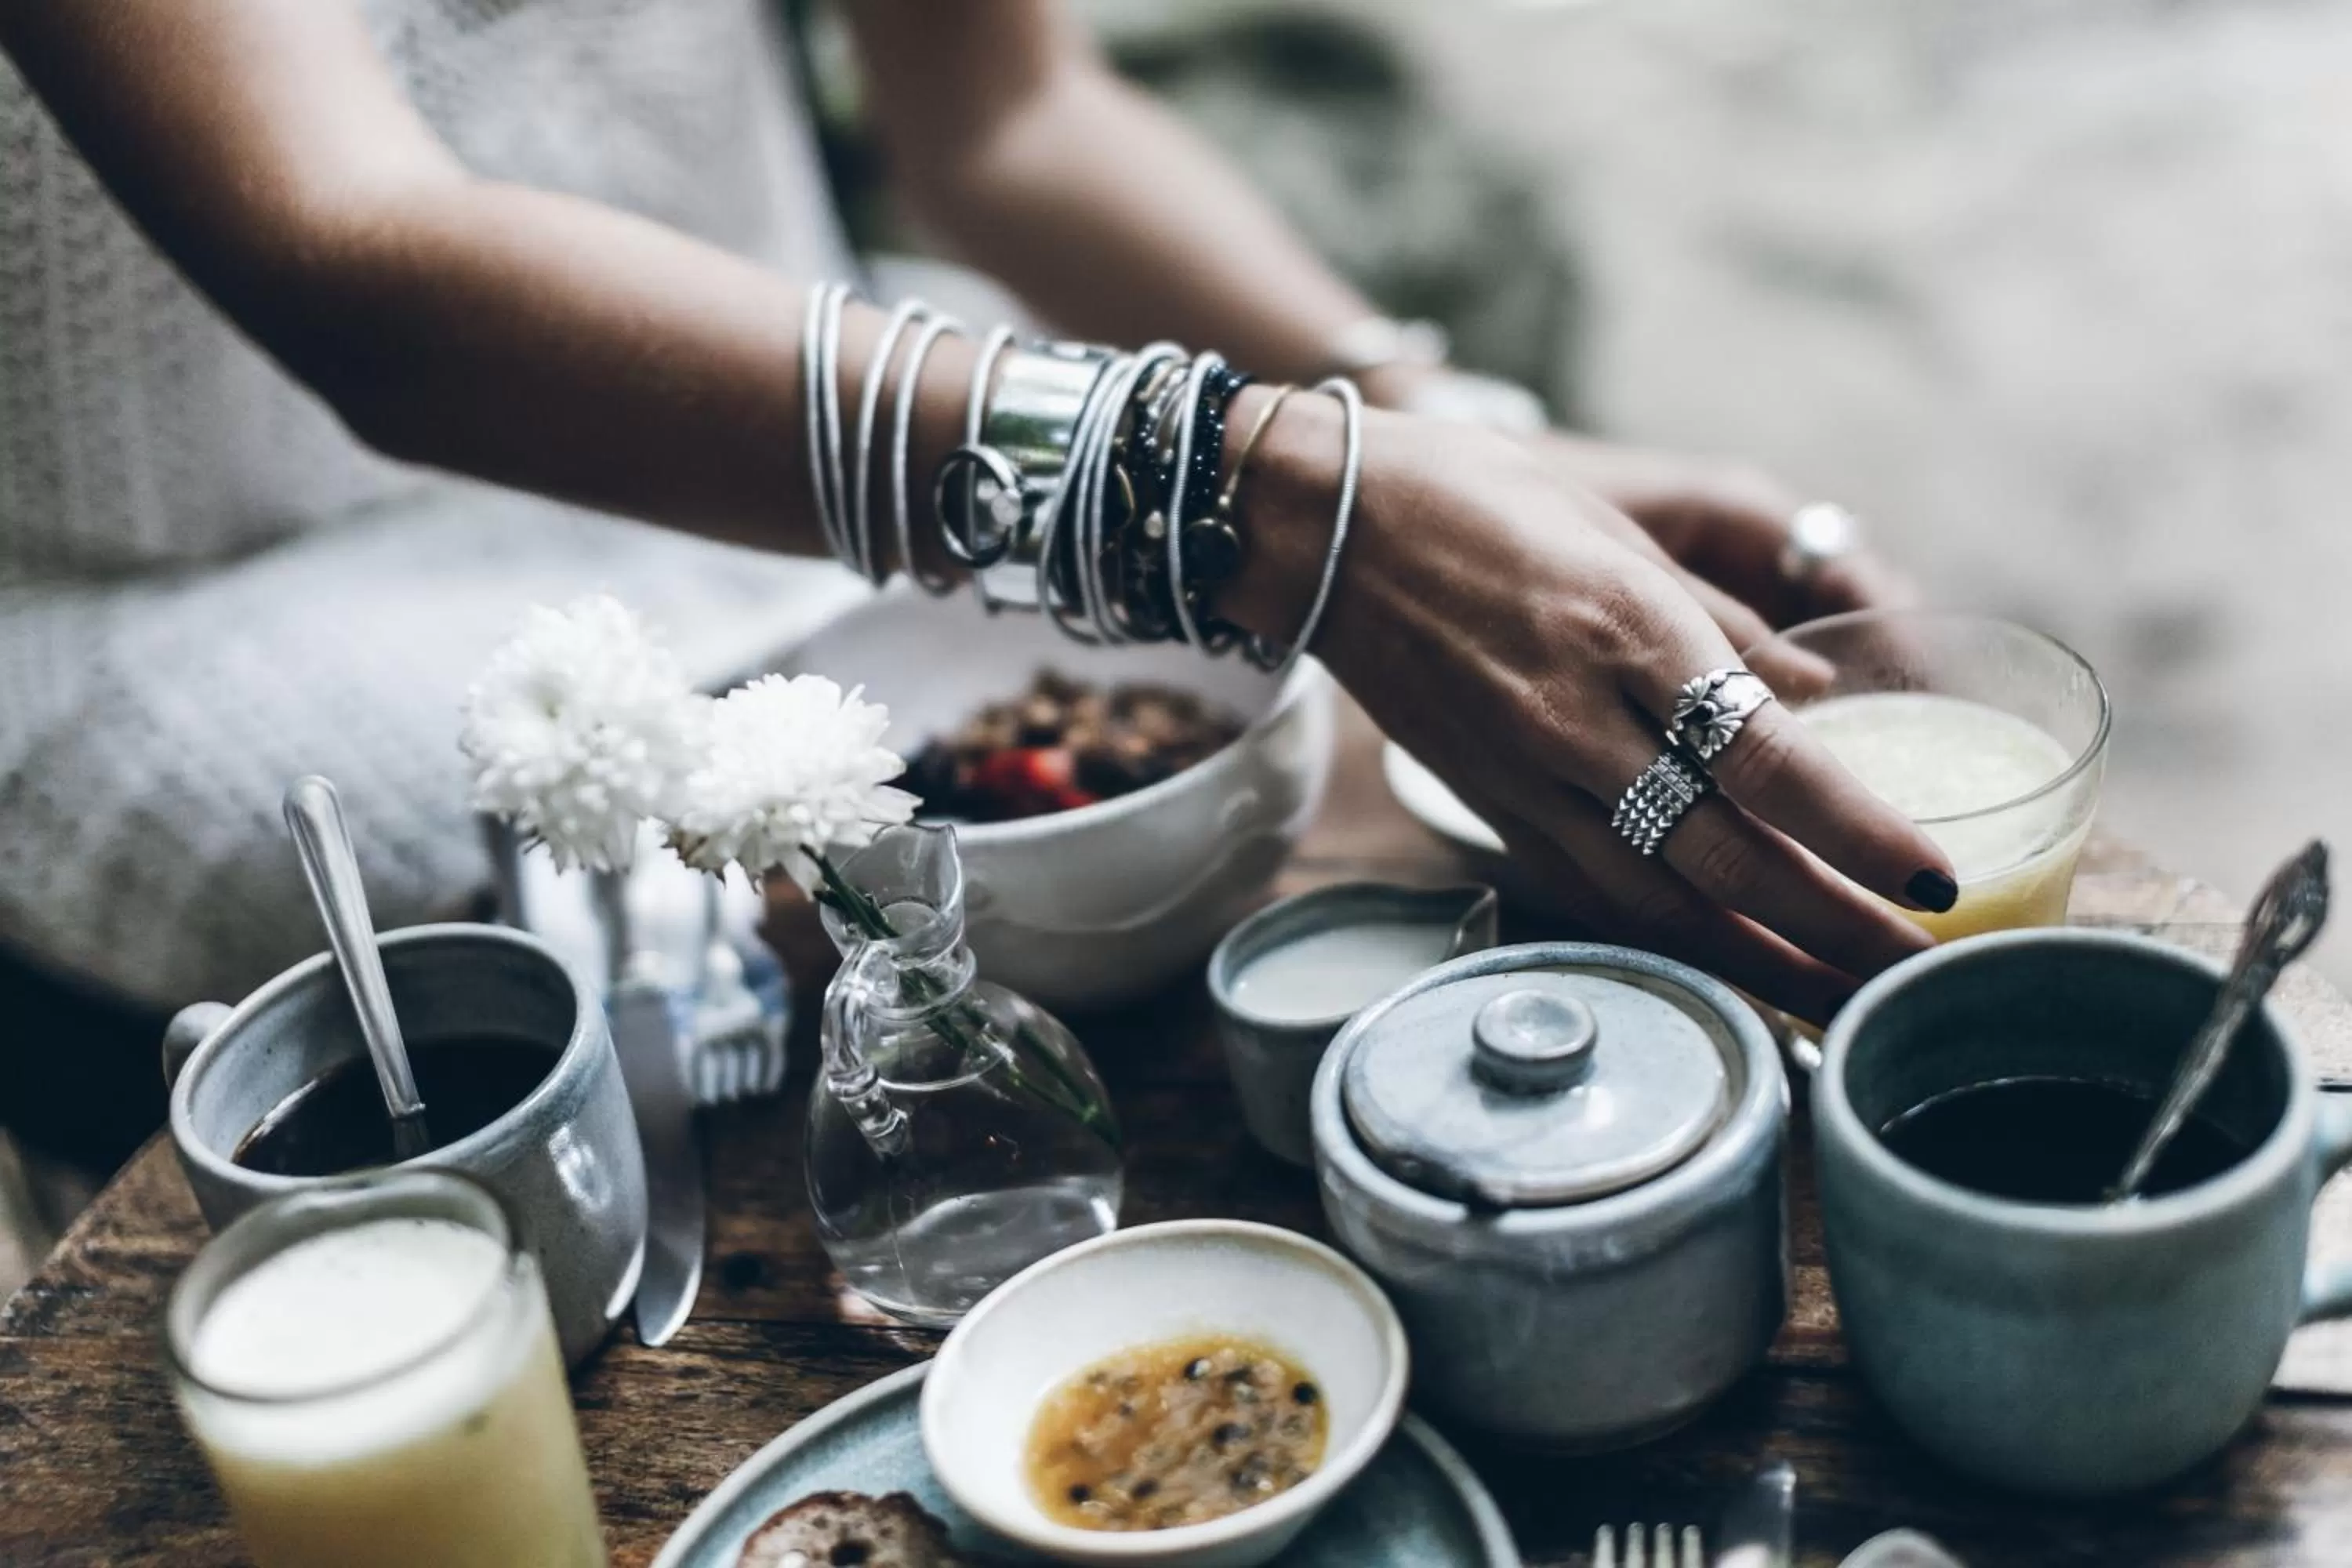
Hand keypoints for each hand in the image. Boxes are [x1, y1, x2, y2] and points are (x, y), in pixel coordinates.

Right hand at [1233, 400, 1956, 1023]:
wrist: (1327, 526)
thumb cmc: (1480, 500)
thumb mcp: (1620, 534)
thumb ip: (1720, 626)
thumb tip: (1820, 695)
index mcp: (1629, 626)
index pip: (1768, 758)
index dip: (1857, 832)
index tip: (1932, 880)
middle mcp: (1578, 715)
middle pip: (1728, 853)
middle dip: (1836, 928)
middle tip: (1924, 980)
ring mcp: (1524, 772)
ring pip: (1659, 897)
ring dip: (1762, 963)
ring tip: (1843, 1011)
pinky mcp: (1487, 803)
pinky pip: (1590, 890)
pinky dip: (1668, 938)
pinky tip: (1726, 969)